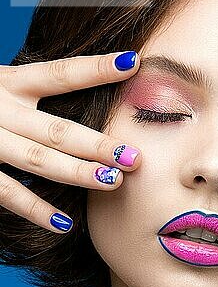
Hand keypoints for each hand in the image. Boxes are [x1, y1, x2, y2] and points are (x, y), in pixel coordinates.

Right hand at [0, 51, 141, 232]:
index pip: (59, 73)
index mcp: (7, 81)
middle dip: (98, 144)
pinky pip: (6, 193)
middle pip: (57, 129)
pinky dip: (35, 210)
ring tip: (112, 183)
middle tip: (134, 157)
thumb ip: (33, 88)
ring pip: (37, 160)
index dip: (96, 68)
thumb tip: (90, 94)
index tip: (132, 62)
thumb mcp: (0, 83)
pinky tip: (66, 224)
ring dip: (76, 173)